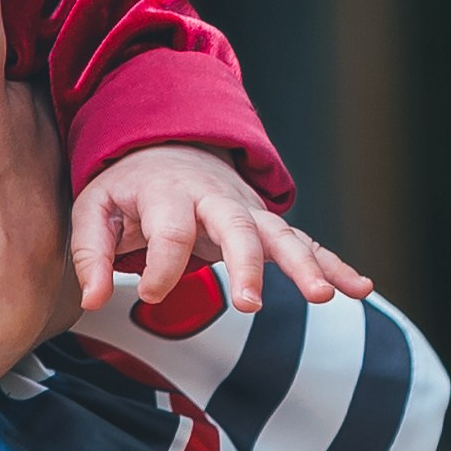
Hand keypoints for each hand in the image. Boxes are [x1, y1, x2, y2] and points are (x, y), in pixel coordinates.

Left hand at [71, 143, 372, 315]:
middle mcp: (215, 197)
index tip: (148, 295)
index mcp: (168, 191)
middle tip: (250, 304)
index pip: (171, 232)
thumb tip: (93, 302)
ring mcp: (246, 208)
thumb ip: (92, 254)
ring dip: (305, 265)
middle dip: (246, 264)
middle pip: (237, 227)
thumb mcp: (95, 208)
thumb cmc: (127, 187)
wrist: (164, 145)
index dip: (160, 268)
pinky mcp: (264, 223)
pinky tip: (359, 288)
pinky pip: (304, 243)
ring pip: (281, 234)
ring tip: (324, 297)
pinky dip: (333, 264)